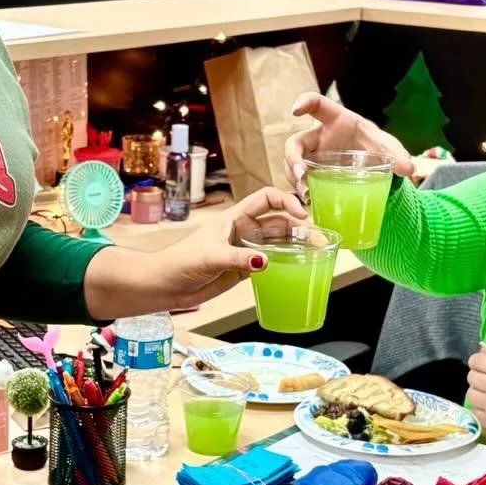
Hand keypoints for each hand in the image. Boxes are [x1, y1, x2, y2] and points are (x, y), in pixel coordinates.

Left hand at [141, 185, 310, 311]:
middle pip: (278, 223)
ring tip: (317, 253)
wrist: (166, 285)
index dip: (286, 201)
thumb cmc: (181, 261)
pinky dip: (285, 263)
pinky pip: (270, 263)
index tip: (302, 213)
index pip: (266, 199)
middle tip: (319, 239)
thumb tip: (265, 261)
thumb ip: (238, 258)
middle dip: (299, 228)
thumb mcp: (210, 256)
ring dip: (296, 246)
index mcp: (235, 218)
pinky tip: (299, 268)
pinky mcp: (244, 269)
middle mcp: (244, 231)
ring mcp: (245, 250)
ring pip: (277, 243)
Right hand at [284, 93, 415, 195]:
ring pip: (292, 164)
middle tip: (302, 175)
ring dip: (294, 178)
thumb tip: (408, 168)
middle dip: (293, 158)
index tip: (296, 111)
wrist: (375, 166)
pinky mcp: (312, 175)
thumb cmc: (377, 147)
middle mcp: (319, 138)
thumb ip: (397, 155)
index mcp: (336, 121)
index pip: (316, 104)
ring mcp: (313, 157)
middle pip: (295, 143)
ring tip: (306, 194)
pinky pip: (298, 181)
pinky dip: (300, 191)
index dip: (304, 102)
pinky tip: (308, 203)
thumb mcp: (387, 148)